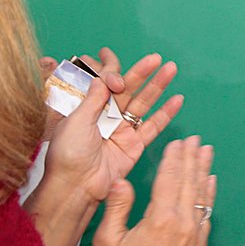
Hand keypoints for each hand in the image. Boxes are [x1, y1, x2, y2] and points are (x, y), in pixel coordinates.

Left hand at [41, 48, 183, 206]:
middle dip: (143, 73)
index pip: (107, 85)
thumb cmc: (67, 155)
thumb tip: (104, 77)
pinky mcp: (135, 145)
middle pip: (129, 90)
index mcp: (88, 109)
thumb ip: (94, 98)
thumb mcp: (76, 120)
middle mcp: (106, 117)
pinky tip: (177, 100)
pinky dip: (166, 113)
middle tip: (157, 59)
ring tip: (171, 69)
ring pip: (143, 104)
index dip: (116, 75)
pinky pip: (153, 126)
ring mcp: (122, 130)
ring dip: (158, 87)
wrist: (75, 186)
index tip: (119, 75)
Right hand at [93, 136, 215, 245]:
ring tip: (207, 152)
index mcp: (159, 219)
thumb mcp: (107, 240)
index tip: (177, 142)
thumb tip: (122, 181)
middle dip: (192, 158)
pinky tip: (210, 183)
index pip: (169, 179)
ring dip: (204, 171)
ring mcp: (195, 235)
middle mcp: (182, 224)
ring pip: (202, 195)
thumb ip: (117, 207)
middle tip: (196, 140)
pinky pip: (207, 214)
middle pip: (189, 182)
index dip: (173, 158)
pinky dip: (209, 196)